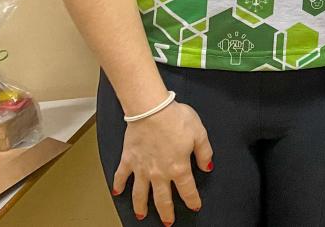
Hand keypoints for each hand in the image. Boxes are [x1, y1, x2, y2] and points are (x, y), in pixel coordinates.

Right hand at [113, 100, 212, 222]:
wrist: (151, 109)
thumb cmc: (175, 118)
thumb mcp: (199, 133)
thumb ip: (204, 153)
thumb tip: (207, 167)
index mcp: (178, 168)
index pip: (187, 190)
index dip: (192, 200)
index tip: (195, 206)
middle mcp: (159, 173)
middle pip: (162, 199)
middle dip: (166, 212)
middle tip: (168, 223)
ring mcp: (141, 168)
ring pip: (140, 193)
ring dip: (140, 206)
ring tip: (141, 216)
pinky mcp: (128, 159)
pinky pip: (121, 176)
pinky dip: (118, 185)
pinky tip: (117, 192)